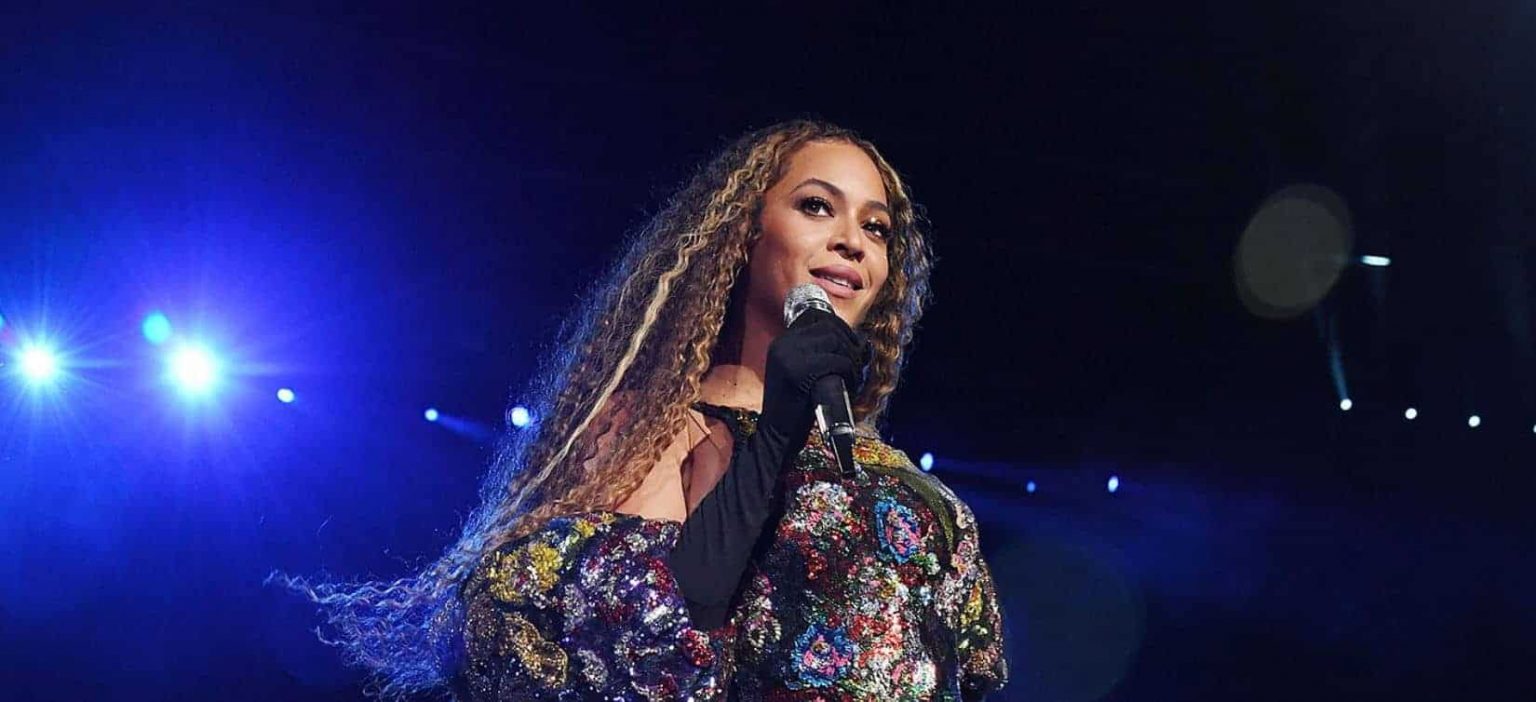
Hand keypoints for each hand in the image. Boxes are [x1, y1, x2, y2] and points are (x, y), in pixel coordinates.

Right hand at [759, 309, 869, 439]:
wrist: (778, 435)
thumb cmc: (796, 407)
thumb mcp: (800, 372)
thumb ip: (816, 354)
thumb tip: (852, 339)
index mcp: (782, 342)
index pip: (820, 320)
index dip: (843, 331)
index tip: (854, 347)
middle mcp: (783, 344)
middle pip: (830, 327)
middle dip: (850, 343)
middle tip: (857, 363)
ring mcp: (788, 356)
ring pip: (835, 341)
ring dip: (851, 358)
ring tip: (853, 376)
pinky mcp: (798, 372)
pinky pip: (835, 361)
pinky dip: (848, 371)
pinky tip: (849, 384)